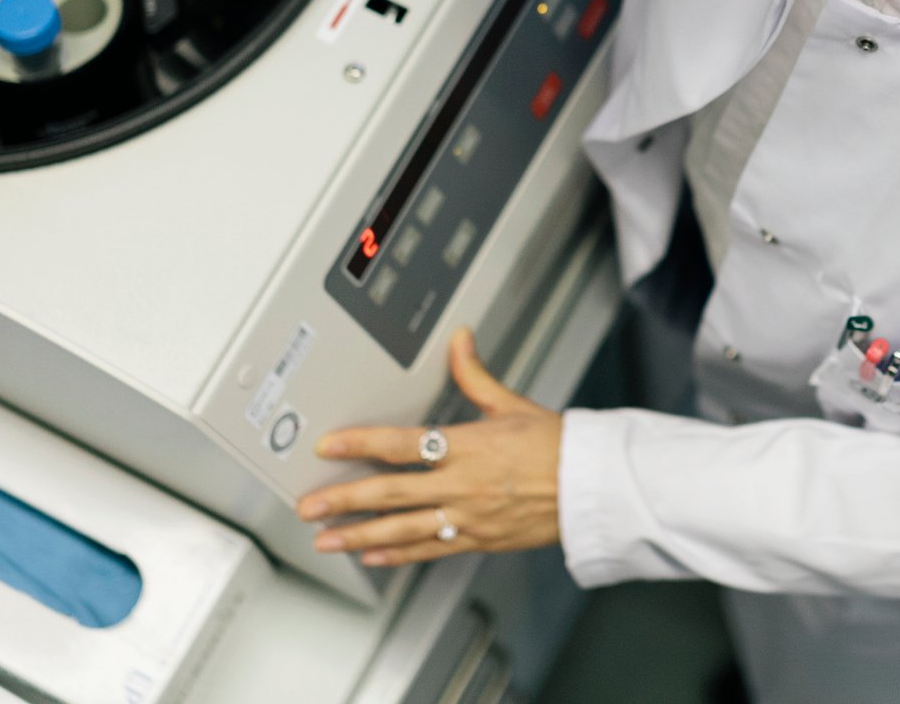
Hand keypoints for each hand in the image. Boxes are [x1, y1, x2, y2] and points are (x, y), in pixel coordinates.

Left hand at [297, 327, 562, 566]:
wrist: (590, 487)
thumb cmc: (558, 446)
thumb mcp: (512, 404)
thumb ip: (475, 375)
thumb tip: (459, 341)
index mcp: (467, 446)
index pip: (401, 445)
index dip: (360, 444)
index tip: (329, 446)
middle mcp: (462, 484)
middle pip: (390, 493)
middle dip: (344, 500)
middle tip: (309, 505)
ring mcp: (467, 516)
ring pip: (402, 529)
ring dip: (359, 536)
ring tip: (327, 540)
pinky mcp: (477, 539)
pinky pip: (429, 550)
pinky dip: (397, 555)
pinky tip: (373, 556)